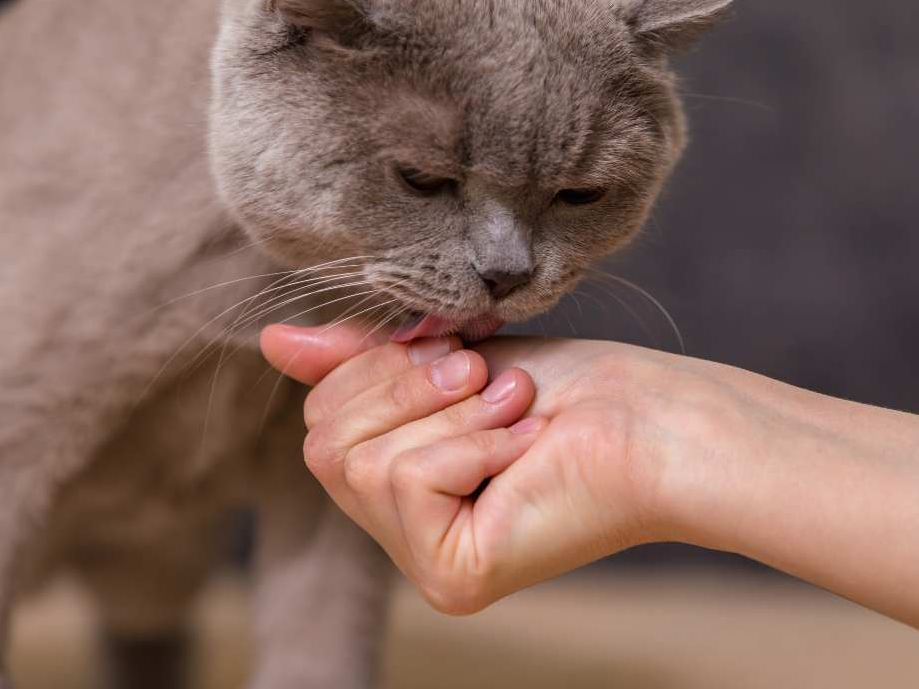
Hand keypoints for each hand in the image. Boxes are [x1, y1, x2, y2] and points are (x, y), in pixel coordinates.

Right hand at [260, 324, 687, 613]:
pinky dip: (468, 443)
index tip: (455, 354)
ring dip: (450, 413)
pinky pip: (405, 479)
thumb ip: (355, 360)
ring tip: (513, 411)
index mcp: (395, 483)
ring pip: (361, 461)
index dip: (375, 370)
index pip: (317, 422)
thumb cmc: (561, 389)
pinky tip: (523, 448)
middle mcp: (402, 533)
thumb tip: (271, 340)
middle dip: (408, 387)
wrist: (647, 416)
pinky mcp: (452, 577)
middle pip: (322, 442)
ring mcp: (425, 563)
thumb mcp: (438, 360)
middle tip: (487, 379)